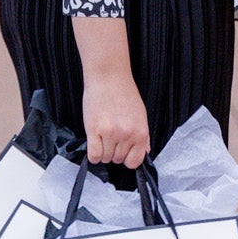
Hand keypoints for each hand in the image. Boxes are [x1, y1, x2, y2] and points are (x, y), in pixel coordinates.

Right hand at [72, 15, 149, 167]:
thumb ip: (142, 136)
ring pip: (105, 158)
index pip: (134, 162)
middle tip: (110, 137)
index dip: (127, 158)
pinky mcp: (94, 130)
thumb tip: (144, 152)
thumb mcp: (140, 114)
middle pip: (118, 160)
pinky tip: (94, 142)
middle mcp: (127, 135)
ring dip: (103, 151)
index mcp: (141, 133)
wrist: (108, 76)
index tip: (122, 151)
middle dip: (114, 151)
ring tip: (102, 136)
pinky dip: (93, 154)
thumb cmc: (124, 93)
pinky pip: (93, 155)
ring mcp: (111, 134)